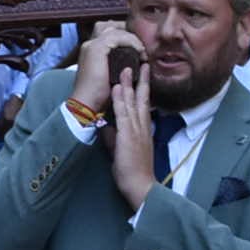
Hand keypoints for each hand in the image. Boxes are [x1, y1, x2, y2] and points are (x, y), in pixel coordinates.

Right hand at [68, 21, 140, 118]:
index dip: (125, 36)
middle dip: (129, 34)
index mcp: (91, 49)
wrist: (86, 103)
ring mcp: (92, 45)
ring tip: (142, 51)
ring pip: (117, 31)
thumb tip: (134, 58)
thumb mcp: (109, 75)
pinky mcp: (97, 49)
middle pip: (112, 27)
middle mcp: (90, 44)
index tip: (138, 47)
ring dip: (133, 39)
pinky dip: (132, 42)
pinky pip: (119, 37)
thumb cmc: (98, 95)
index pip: (110, 32)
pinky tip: (139, 51)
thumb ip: (117, 64)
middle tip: (141, 46)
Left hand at [107, 61, 159, 209]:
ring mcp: (136, 130)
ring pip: (133, 102)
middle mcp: (142, 126)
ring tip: (127, 67)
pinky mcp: (128, 136)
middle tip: (140, 63)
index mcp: (143, 129)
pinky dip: (121, 100)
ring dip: (129, 84)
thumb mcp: (122, 149)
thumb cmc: (132, 171)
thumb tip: (104, 127)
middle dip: (140, 80)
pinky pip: (123, 114)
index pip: (144, 105)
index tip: (141, 76)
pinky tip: (118, 88)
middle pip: (142, 98)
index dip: (143, 89)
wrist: (140, 186)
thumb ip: (114, 136)